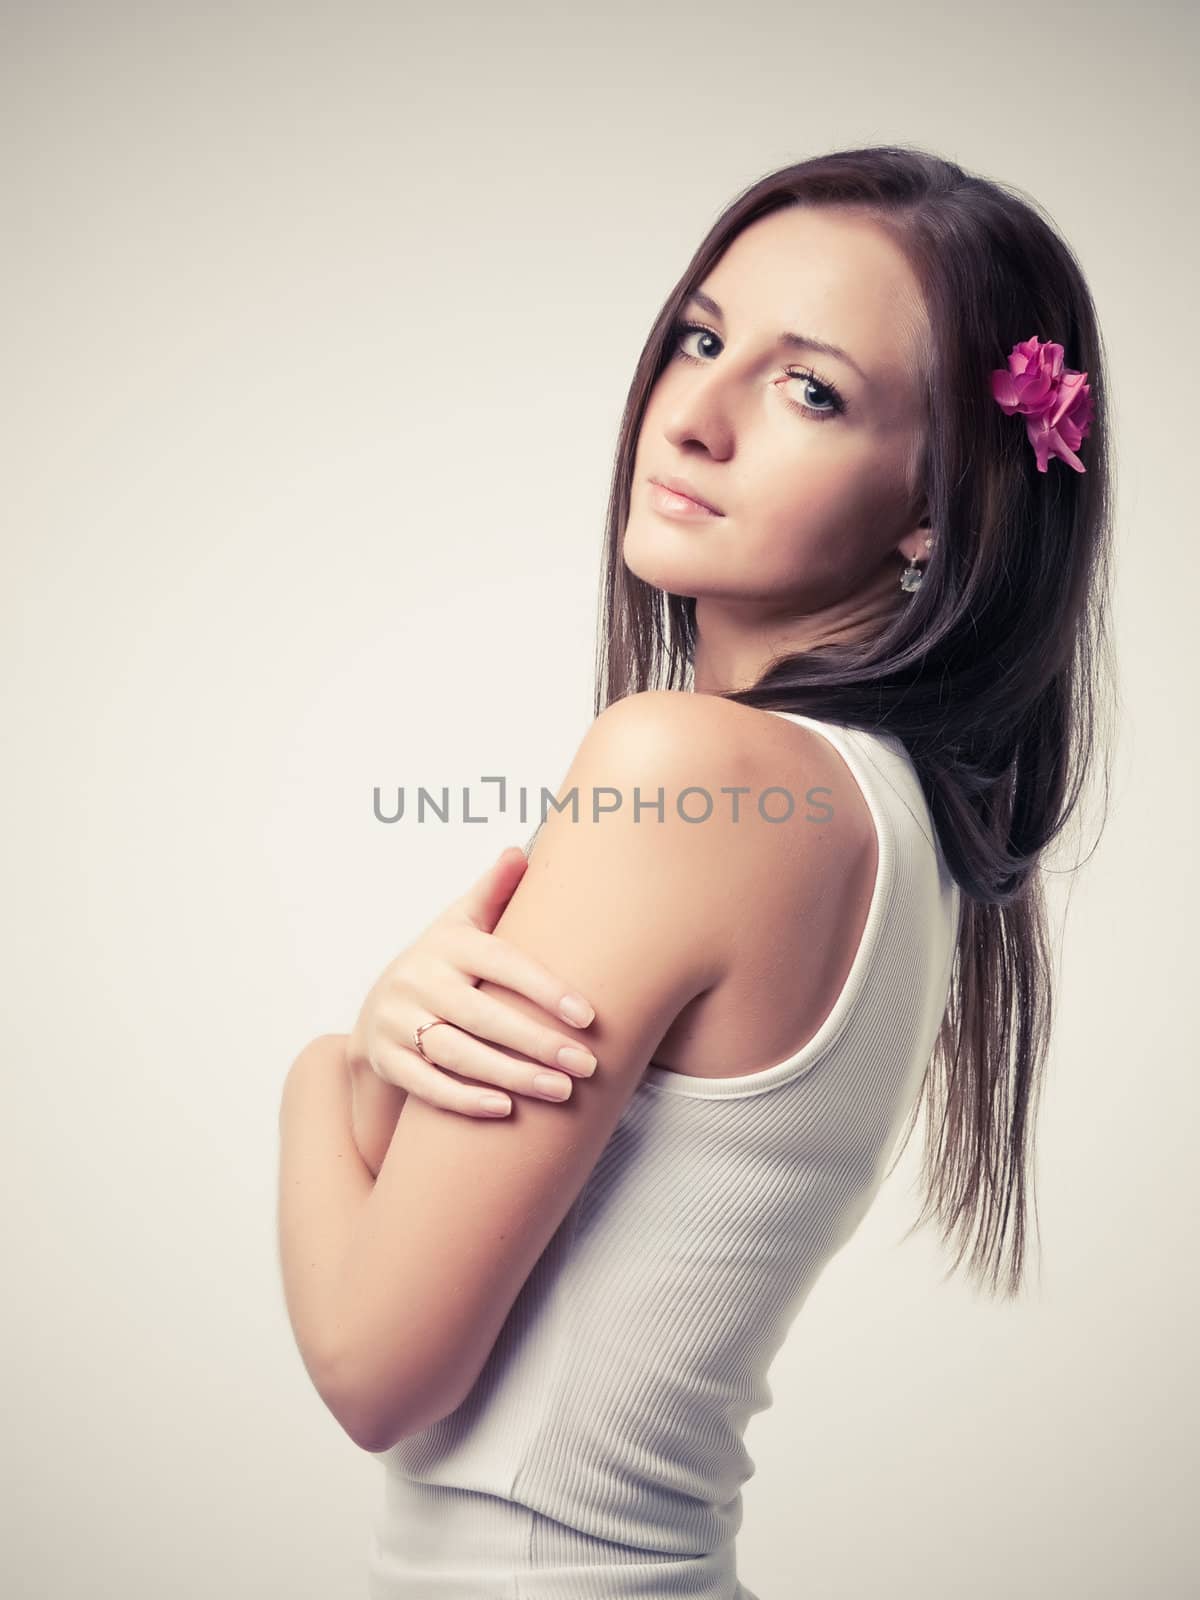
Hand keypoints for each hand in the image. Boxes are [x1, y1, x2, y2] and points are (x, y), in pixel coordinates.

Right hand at [346, 845, 598, 1120]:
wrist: (379, 1010)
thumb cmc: (442, 965)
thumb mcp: (461, 924)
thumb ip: (493, 892)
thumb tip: (519, 853)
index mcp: (447, 944)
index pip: (501, 964)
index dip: (545, 989)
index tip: (588, 1017)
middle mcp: (418, 980)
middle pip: (483, 1016)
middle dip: (539, 1043)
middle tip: (588, 1066)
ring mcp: (398, 1022)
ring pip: (459, 1054)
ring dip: (513, 1076)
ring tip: (562, 1092)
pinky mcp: (388, 1060)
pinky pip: (427, 1085)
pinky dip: (466, 1099)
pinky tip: (507, 1109)